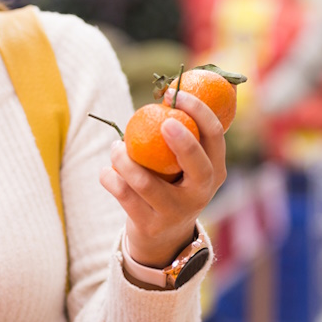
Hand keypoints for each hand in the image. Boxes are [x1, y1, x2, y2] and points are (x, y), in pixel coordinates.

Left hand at [100, 89, 226, 267]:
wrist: (163, 238)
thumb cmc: (172, 184)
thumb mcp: (186, 165)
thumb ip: (183, 134)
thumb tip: (172, 84)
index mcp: (215, 170)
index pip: (215, 135)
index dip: (198, 110)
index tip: (174, 92)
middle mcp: (201, 193)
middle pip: (197, 164)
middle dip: (182, 141)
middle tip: (163, 120)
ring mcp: (176, 212)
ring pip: (145, 181)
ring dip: (123, 159)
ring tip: (115, 148)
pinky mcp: (150, 225)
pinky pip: (123, 195)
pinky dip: (110, 178)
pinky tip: (106, 171)